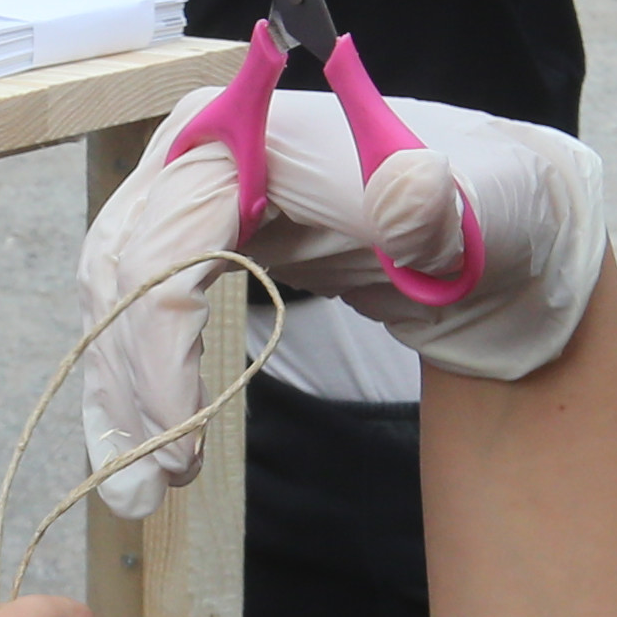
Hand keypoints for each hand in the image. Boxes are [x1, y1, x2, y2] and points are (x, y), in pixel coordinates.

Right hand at [77, 91, 611, 511]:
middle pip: (128, 264)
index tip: (181, 431)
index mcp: (260, 128)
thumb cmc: (494, 210)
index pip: (173, 231)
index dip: (160, 337)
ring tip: (139, 489)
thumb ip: (440, 211)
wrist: (499, 225)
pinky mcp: (202, 236)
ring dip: (118, 392)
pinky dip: (132, 378)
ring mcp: (198, 191)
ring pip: (117, 292)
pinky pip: (141, 305)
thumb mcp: (486, 212)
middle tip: (154, 482)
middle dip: (128, 379)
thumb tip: (406, 191)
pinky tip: (138, 447)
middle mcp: (209, 146)